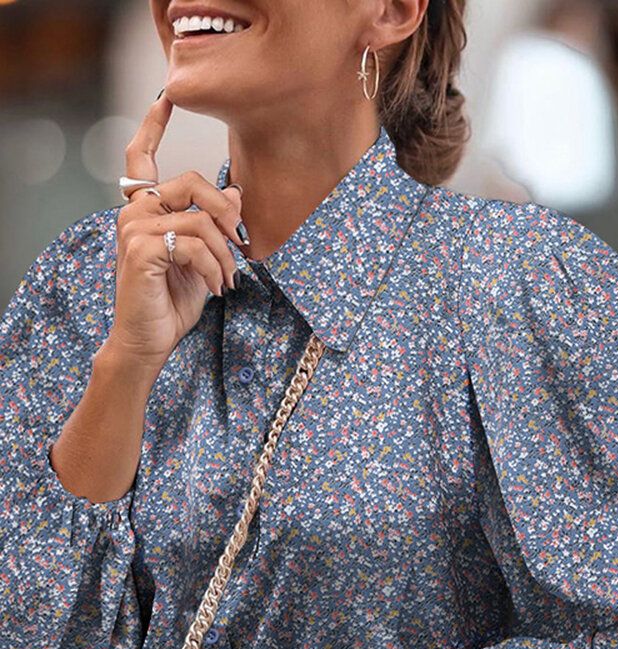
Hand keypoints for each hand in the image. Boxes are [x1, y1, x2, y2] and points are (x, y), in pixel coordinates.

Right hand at [107, 91, 247, 373]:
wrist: (150, 340)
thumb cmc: (172, 301)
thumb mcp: (202, 259)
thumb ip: (213, 227)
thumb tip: (238, 194)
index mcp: (144, 209)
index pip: (141, 158)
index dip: (153, 126)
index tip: (166, 98)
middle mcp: (134, 212)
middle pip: (193, 182)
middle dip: (228, 212)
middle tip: (241, 243)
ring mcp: (133, 229)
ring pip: (200, 219)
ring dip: (225, 253)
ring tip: (227, 279)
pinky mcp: (141, 250)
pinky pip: (194, 243)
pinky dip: (214, 267)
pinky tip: (217, 287)